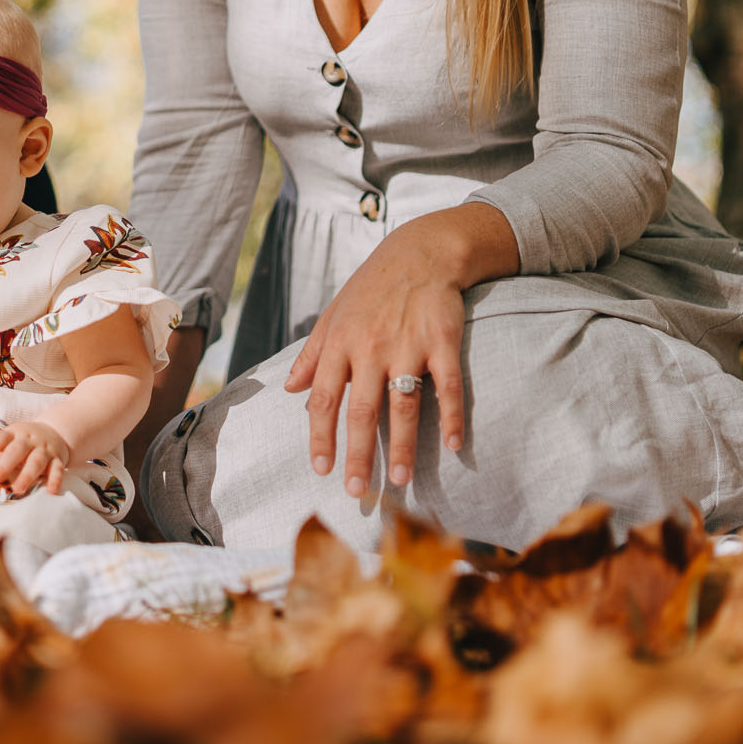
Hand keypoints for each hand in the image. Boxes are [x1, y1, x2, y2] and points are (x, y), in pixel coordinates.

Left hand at [0, 421, 72, 495]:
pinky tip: (50, 491)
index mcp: (14, 433)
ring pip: (36, 461)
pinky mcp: (58, 459)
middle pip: (17, 450)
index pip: (0, 438)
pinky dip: (55, 481)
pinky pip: (57, 469)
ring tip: (17, 490)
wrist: (54, 432)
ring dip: (27, 475)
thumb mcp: (11, 442)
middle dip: (4, 466)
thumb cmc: (25, 442)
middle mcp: (30, 439)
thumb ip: (0, 457)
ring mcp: (45, 449)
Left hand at [284, 217, 476, 498]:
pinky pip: (448, 386)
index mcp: (340, 344)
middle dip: (357, 454)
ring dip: (403, 446)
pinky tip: (454, 446)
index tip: (321, 469)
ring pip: (403, 405)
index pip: (323, 399)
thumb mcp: (334, 315)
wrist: (419, 252)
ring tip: (401, 481)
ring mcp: (408, 345)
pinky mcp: (442, 342)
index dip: (320, 436)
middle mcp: (371, 348)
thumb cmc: (371, 288)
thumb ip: (312, 353)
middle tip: (357, 490)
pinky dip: (451, 417)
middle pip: (361, 411)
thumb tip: (289, 388)